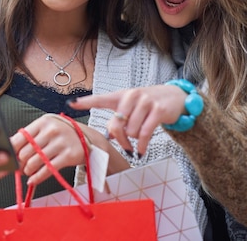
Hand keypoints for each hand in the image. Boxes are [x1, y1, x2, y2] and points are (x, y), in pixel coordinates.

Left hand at [10, 114, 86, 185]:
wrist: (87, 138)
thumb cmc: (62, 134)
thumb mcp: (47, 128)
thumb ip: (30, 136)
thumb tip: (10, 149)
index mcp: (43, 122)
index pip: (20, 137)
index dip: (12, 150)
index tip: (11, 157)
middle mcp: (51, 130)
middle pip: (25, 152)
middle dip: (20, 163)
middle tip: (20, 167)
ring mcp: (60, 143)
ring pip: (34, 162)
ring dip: (28, 171)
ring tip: (28, 172)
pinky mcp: (68, 156)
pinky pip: (47, 170)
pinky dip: (37, 178)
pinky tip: (33, 180)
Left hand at [69, 85, 185, 155]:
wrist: (175, 97)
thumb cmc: (149, 104)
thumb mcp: (132, 106)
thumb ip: (119, 117)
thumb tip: (110, 135)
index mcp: (121, 95)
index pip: (100, 99)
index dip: (85, 102)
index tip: (71, 104)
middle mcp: (131, 96)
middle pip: (115, 124)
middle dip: (120, 139)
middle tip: (125, 145)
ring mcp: (145, 102)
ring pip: (130, 131)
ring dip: (133, 140)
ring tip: (138, 138)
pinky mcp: (157, 111)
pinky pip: (144, 134)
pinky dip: (141, 146)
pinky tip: (141, 151)